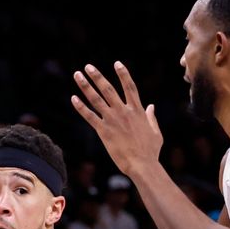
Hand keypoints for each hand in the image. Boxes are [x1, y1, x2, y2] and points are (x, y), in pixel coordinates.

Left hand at [71, 62, 161, 177]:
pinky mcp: (104, 131)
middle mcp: (124, 112)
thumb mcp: (156, 132)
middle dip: (97, 76)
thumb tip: (151, 106)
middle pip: (108, 89)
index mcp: (137, 111)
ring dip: (85, 86)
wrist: (142, 165)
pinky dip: (81, 107)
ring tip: (77, 75)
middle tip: (88, 66)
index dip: (123, 74)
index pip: (130, 87)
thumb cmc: (151, 151)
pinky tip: (73, 98)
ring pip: (96, 99)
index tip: (117, 63)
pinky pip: (89, 116)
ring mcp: (113, 120)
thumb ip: (151, 117)